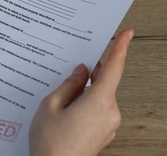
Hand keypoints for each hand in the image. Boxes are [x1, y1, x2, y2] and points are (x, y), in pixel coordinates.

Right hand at [29, 29, 133, 155]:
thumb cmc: (50, 144)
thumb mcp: (51, 105)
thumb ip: (69, 84)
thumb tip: (81, 72)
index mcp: (99, 102)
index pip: (113, 68)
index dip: (120, 48)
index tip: (126, 34)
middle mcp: (110, 114)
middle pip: (103, 84)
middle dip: (89, 75)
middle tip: (72, 69)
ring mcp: (108, 126)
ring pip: (99, 98)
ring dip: (84, 92)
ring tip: (61, 98)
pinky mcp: (103, 134)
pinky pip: (98, 111)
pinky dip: (86, 105)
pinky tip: (67, 109)